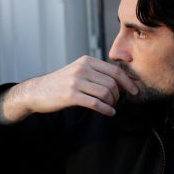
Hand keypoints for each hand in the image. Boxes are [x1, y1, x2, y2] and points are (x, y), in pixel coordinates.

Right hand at [0, 55, 138, 123]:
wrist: (37, 91)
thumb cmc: (62, 83)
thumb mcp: (80, 72)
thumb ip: (99, 74)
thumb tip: (125, 80)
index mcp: (87, 61)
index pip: (115, 71)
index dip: (128, 82)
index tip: (135, 90)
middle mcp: (82, 68)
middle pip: (112, 83)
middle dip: (119, 95)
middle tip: (116, 102)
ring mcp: (76, 81)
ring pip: (106, 93)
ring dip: (112, 103)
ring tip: (110, 107)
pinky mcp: (71, 95)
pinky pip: (96, 103)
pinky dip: (106, 109)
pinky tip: (109, 113)